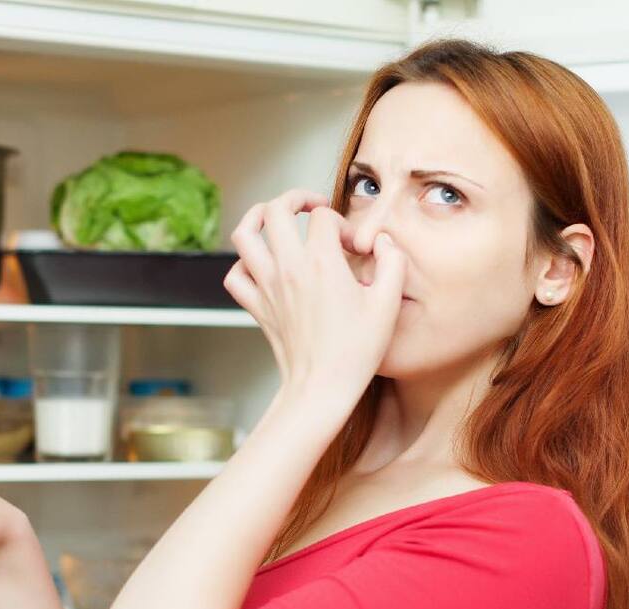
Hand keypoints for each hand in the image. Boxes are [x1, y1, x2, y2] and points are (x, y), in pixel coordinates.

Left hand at [223, 188, 405, 405]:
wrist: (321, 388)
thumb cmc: (355, 352)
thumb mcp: (387, 305)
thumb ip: (392, 263)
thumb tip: (384, 242)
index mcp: (321, 264)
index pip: (324, 217)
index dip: (342, 224)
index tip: (354, 247)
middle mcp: (288, 269)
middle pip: (276, 210)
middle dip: (295, 199)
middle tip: (312, 208)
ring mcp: (267, 286)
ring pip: (244, 234)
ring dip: (257, 217)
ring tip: (274, 216)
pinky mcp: (256, 306)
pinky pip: (235, 274)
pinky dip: (243, 262)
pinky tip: (261, 264)